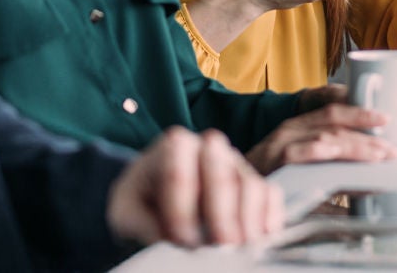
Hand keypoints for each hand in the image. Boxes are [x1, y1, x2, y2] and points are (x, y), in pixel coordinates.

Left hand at [107, 128, 282, 247]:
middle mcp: (208, 147)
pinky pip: (271, 194)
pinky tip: (259, 240)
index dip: (180, 207)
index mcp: (173, 146)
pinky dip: (269, 217)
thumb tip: (164, 236)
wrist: (160, 200)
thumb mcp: (125, 212)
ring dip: (246, 220)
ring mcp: (236, 163)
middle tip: (218, 245)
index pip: (179, 169)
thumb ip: (138, 221)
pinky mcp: (257, 183)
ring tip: (238, 250)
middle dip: (220, 212)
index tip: (178, 238)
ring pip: (249, 183)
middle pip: (221, 169)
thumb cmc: (143, 203)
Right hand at [245, 103, 396, 172]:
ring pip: (326, 136)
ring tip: (380, 154)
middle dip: (367, 129)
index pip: (333, 111)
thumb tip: (367, 186)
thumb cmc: (270, 183)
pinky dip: (325, 153)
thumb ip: (332, 175)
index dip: (361, 113)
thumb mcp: (303, 171)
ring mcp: (282, 142)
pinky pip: (304, 153)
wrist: (231, 192)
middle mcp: (291, 128)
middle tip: (392, 145)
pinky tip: (341, 157)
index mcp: (299, 127)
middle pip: (334, 119)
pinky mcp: (276, 160)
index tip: (386, 119)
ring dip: (357, 145)